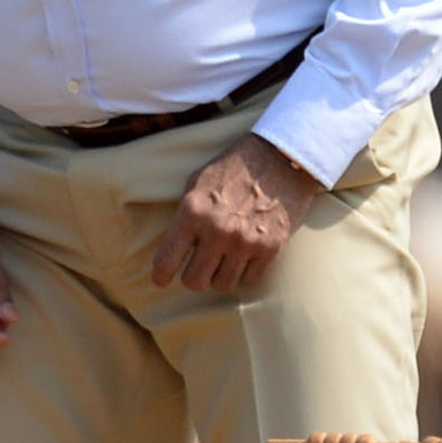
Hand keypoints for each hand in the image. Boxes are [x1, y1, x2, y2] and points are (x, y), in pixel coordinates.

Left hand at [150, 135, 321, 291]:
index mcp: (193, 212)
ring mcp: (245, 241)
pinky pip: (249, 278)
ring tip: (224, 259)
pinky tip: (245, 254)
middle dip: (194, 276)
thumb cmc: (234, 168)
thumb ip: (185, 214)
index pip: (167, 259)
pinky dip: (245, 270)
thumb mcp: (198, 183)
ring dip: (220, 275)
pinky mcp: (271, 248)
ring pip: (222, 285)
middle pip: (194, 281)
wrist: (281, 158)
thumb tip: (172, 245)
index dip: (160, 275)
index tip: (161, 280)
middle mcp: (218, 230)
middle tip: (198, 267)